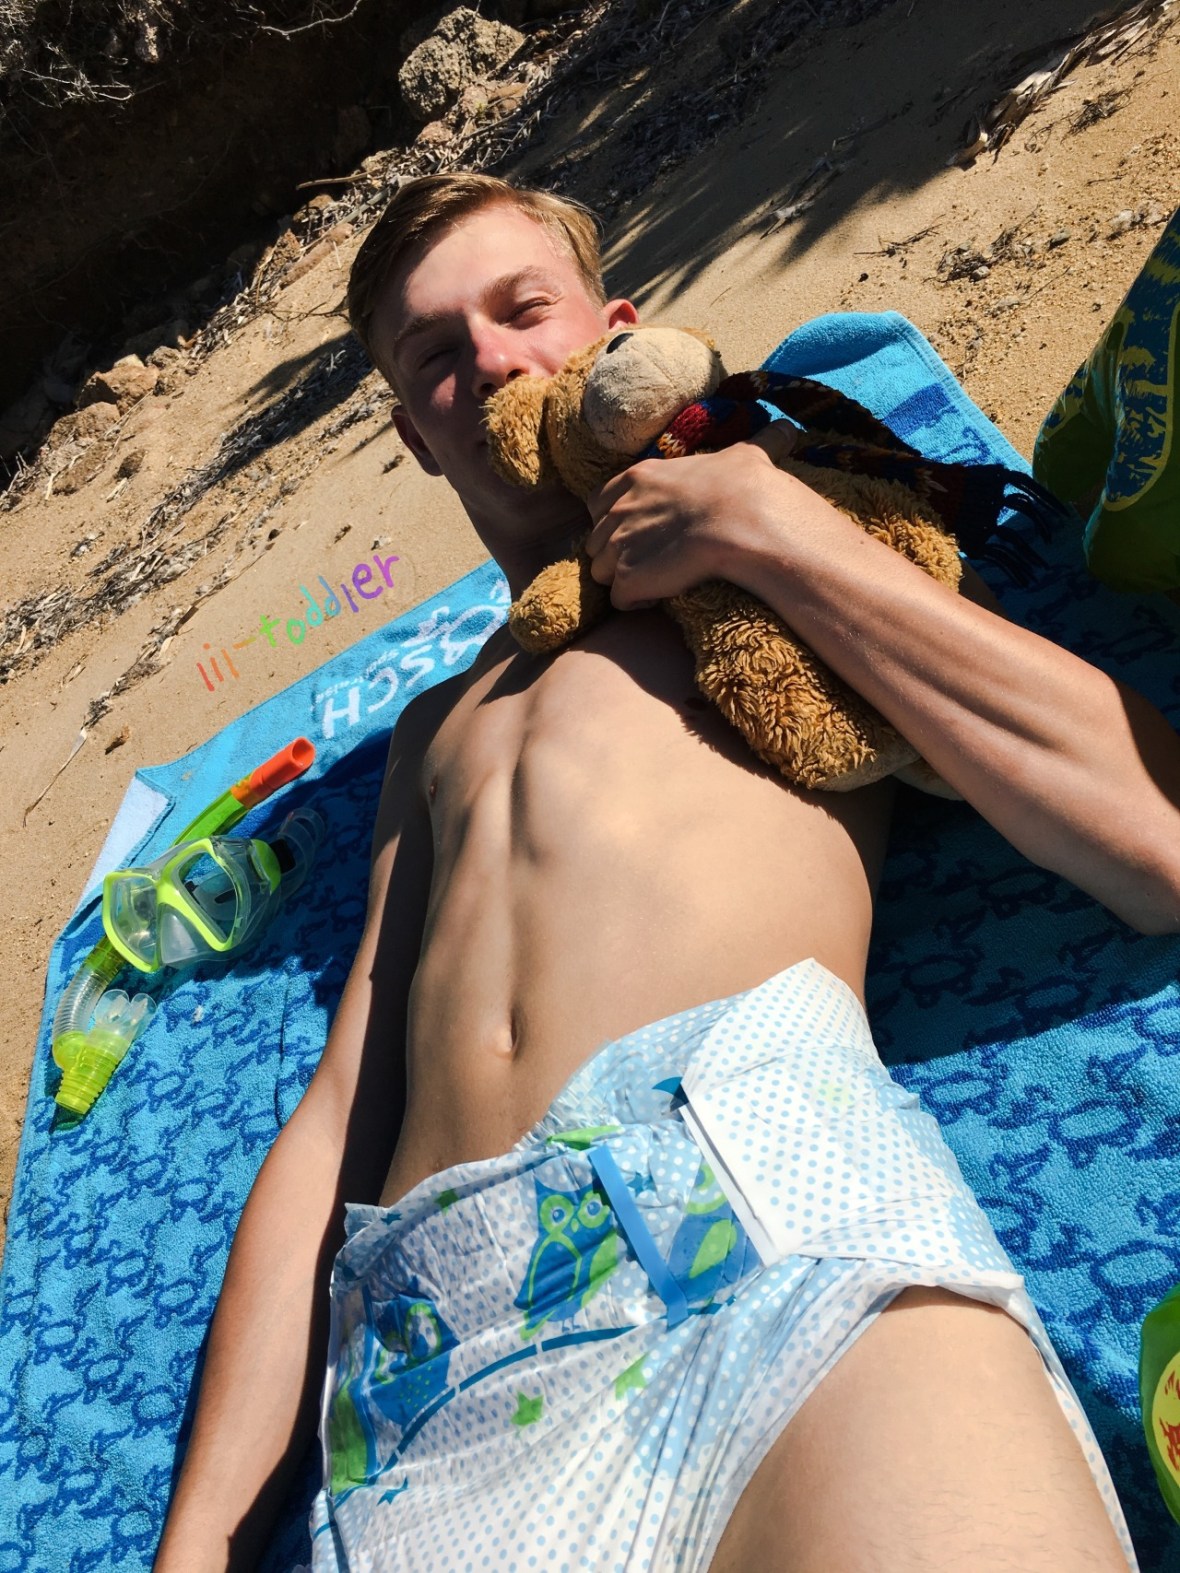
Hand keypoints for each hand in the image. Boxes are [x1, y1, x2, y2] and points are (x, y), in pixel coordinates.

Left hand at [584, 422, 798, 609]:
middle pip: (596, 539)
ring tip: (652, 582)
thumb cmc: (744, 486)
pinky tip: (655, 598)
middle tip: (649, 560)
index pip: (600, 502)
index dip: (615, 520)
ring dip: (622, 579)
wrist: (743, 520)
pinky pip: (618, 598)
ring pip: (601, 570)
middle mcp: (620, 509)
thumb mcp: (743, 455)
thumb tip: (787, 431)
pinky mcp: (627, 577)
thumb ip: (753, 444)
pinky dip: (633, 601)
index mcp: (637, 478)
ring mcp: (620, 544)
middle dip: (615, 552)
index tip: (639, 531)